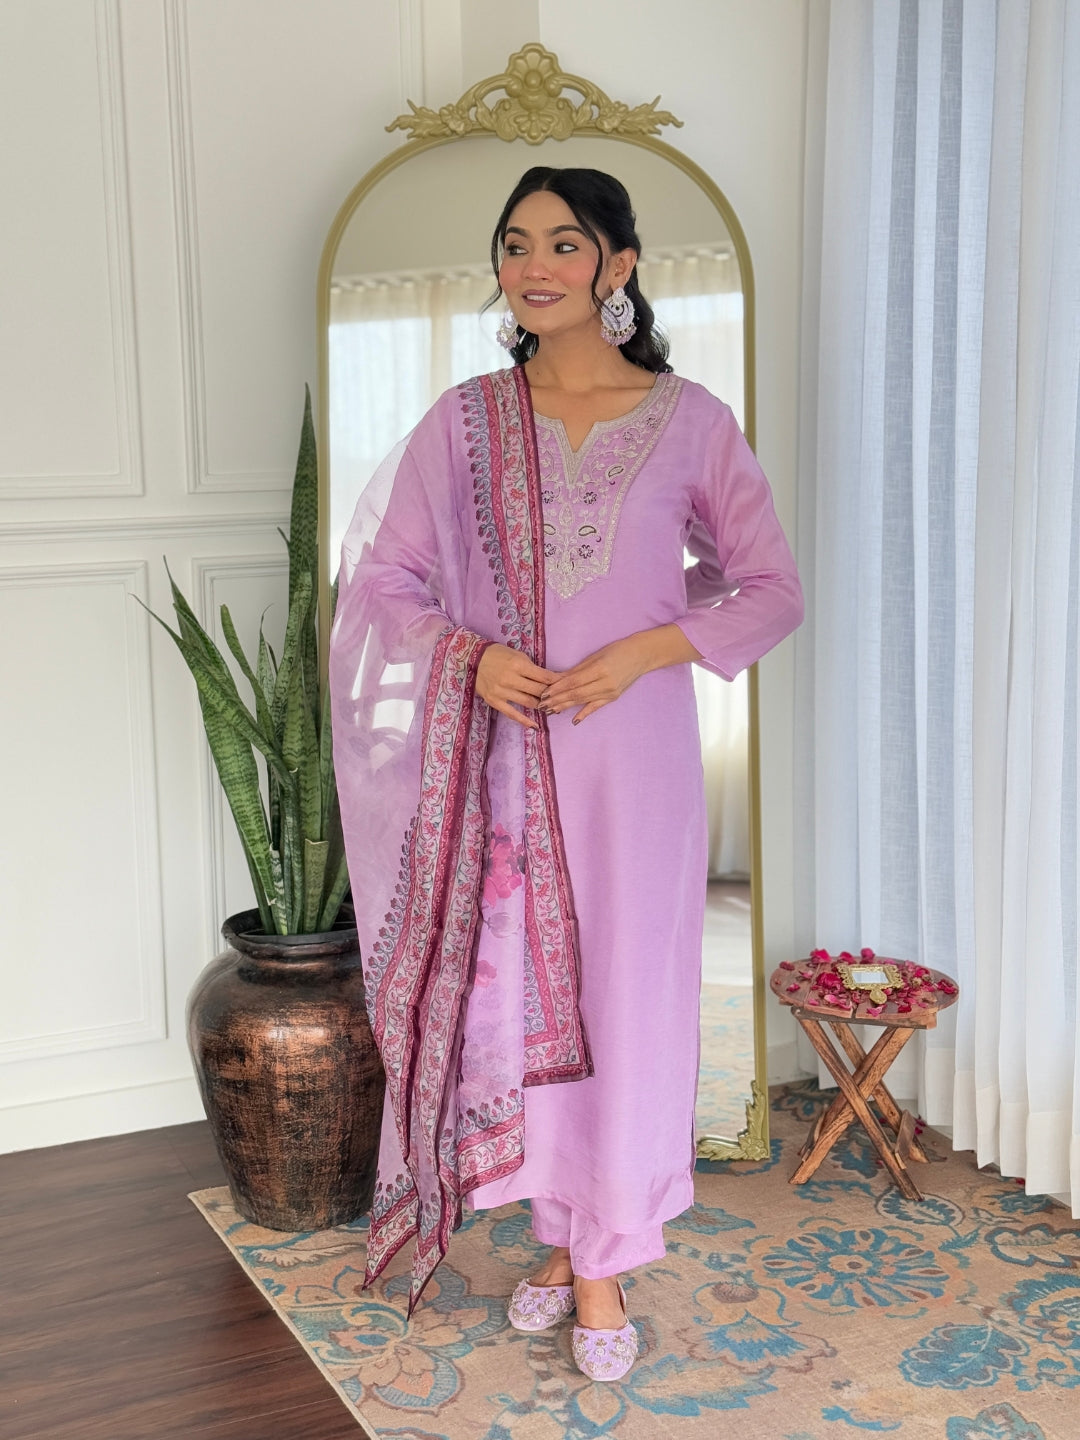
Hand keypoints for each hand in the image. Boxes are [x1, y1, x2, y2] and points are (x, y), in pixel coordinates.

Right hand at [476, 644, 560, 729]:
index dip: (557, 682)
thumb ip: (532, 668)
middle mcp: (511, 679)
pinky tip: (535, 725)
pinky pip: (512, 714)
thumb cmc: (498, 654)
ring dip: (542, 706)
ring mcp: (502, 691)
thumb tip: (549, 680)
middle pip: (538, 691)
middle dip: (551, 695)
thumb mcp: (517, 655)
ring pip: (528, 702)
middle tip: (560, 698)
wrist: (473, 659)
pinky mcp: (495, 701)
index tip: (565, 686)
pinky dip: (525, 720)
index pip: (544, 676)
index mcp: (519, 665)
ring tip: (551, 708)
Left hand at [537, 635, 651, 724]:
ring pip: (583, 701)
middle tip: (541, 706)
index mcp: (599, 669)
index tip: (544, 694)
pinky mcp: (613, 697)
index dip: (557, 689)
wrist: (641, 655)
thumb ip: (577, 670)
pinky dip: (584, 714)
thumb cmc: (616, 650)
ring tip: (551, 711)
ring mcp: (610, 692)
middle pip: (576, 694)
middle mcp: (605, 683)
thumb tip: (557, 680)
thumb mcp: (595, 656)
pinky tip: (574, 720)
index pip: (573, 682)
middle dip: (557, 700)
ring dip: (565, 706)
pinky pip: (596, 707)